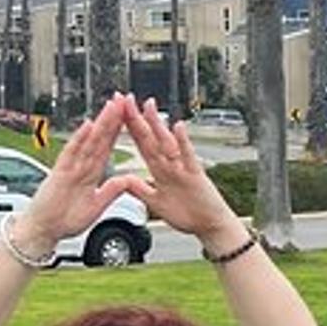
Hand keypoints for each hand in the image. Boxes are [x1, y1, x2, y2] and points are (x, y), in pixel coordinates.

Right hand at [18, 94, 138, 245]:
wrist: (44, 230)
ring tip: (111, 106)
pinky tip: (88, 126)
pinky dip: (79, 140)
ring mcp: (70, 168)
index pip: (107, 148)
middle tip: (122, 100)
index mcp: (91, 174)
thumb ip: (110, 191)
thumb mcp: (97, 206)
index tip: (130, 117)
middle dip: (112, 120)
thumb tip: (127, 180)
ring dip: (100, 123)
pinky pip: (71, 154)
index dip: (119, 132)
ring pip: (88, 141)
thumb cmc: (65, 220)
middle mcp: (81, 166)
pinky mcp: (60, 173)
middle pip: (100, 139)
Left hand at [119, 96, 246, 246]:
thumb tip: (124, 179)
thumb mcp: (157, 204)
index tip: (115, 112)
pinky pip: (188, 156)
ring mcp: (183, 168)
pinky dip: (183, 142)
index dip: (127, 128)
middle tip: (124, 98)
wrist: (211, 227)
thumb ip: (141, 190)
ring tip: (147, 106)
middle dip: (136, 119)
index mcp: (160, 171)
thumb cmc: (189, 216)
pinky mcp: (196, 175)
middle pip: (150, 138)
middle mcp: (170, 165)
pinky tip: (178, 127)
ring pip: (166, 143)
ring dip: (157, 124)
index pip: (140, 144)